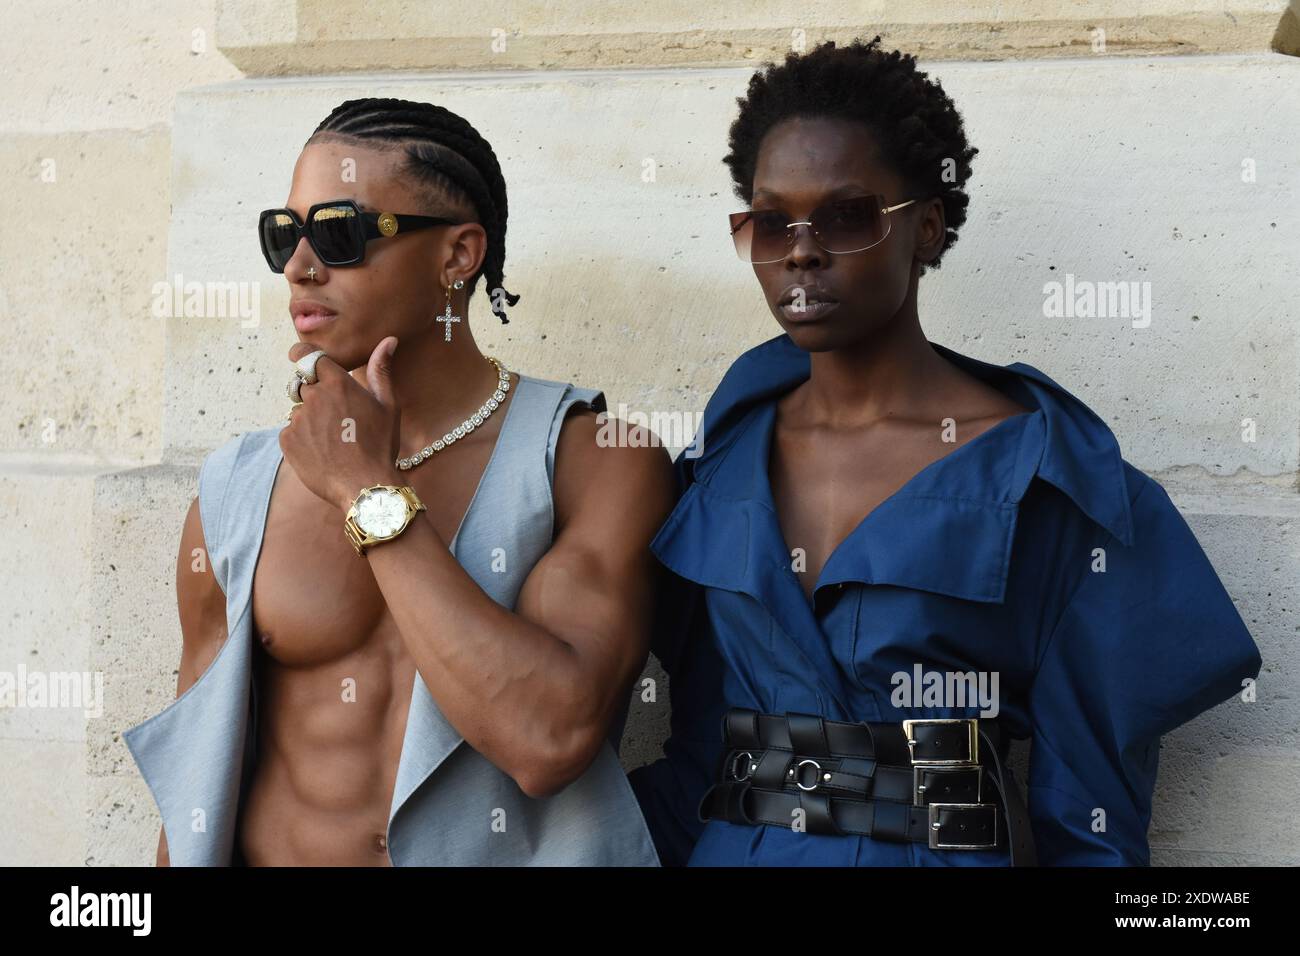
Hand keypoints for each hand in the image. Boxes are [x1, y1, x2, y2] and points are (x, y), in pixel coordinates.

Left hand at [280, 337, 403, 510]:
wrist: (364, 485)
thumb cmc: (380, 445)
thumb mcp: (388, 405)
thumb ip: (381, 370)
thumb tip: (389, 340)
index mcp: (337, 383)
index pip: (307, 356)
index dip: (303, 356)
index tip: (300, 358)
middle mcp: (313, 396)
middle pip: (304, 385)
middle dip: (315, 396)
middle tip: (336, 419)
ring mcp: (297, 418)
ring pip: (299, 410)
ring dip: (310, 419)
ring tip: (333, 441)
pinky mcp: (287, 439)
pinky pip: (291, 432)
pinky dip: (302, 439)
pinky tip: (322, 452)